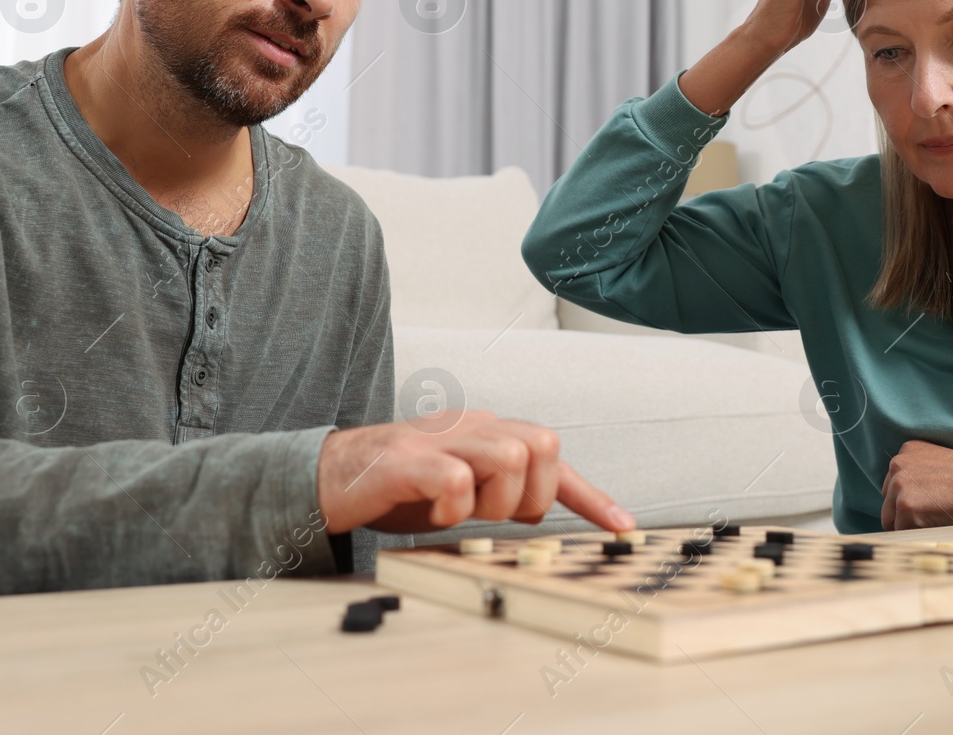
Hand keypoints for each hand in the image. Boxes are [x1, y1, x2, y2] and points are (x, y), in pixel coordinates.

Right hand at [315, 411, 635, 534]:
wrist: (330, 475)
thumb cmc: (400, 486)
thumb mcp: (463, 489)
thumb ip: (500, 492)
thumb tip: (541, 513)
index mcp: (490, 432)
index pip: (555, 457)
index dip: (591, 495)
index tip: (622, 527)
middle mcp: (472, 425)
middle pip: (543, 446)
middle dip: (533, 495)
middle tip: (495, 516)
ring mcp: (441, 438)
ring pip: (510, 458)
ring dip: (494, 501)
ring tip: (460, 513)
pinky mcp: (408, 458)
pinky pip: (456, 479)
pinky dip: (453, 507)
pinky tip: (433, 513)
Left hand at [880, 439, 952, 529]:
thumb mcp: (939, 465)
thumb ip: (919, 476)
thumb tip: (910, 498)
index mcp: (906, 452)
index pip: (893, 485)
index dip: (910, 500)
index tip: (926, 505)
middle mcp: (897, 464)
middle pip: (888, 502)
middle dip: (904, 514)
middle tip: (931, 516)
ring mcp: (899, 484)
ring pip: (892, 519)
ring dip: (910, 525)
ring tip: (935, 519)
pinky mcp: (905, 505)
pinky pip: (902, 531)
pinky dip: (918, 534)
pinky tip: (937, 523)